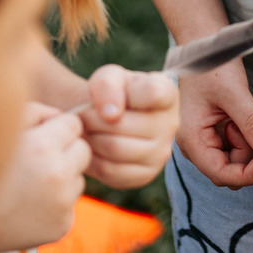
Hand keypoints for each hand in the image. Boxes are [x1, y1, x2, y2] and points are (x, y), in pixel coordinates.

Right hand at [0, 106, 90, 252]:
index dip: (58, 129)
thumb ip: (36, 112)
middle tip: (39, 161)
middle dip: (66, 152)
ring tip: (29, 186)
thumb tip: (59, 116)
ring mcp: (62, 203)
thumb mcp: (2, 130)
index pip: (75, 125)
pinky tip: (29, 207)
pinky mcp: (63, 226)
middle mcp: (58, 174)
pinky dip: (55, 204)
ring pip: (78, 179)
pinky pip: (69, 205)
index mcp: (44, 146)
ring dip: (62, 178)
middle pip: (83, 151)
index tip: (44, 137)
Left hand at [77, 66, 178, 187]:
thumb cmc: (112, 93)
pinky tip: (91, 147)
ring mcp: (161, 153)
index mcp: (168, 93)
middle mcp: (171, 124)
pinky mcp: (145, 175)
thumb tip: (112, 115)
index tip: (105, 99)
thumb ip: (108, 84)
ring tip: (85, 130)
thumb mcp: (108, 77)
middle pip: (122, 125)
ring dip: (91, 138)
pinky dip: (92, 159)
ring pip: (115, 149)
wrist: (110, 118)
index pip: (152, 92)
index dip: (120, 95)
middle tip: (81, 117)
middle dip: (92, 120)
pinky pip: (110, 171)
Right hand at [177, 60, 252, 188]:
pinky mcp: (209, 133)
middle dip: (248, 157)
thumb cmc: (212, 65)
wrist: (201, 43)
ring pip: (231, 161)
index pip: (221, 174)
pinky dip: (242, 137)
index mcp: (191, 139)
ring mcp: (200, 140)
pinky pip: (230, 147)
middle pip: (227, 171)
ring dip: (245, 145)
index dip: (249, 173)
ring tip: (243, 114)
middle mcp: (192, 145)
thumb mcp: (235, 93)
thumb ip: (252, 124)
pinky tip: (238, 115)